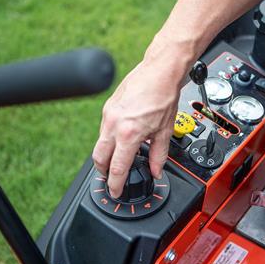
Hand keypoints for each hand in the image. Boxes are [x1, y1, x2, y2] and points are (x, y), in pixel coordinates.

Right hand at [93, 41, 188, 197]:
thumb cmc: (164, 96)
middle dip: (103, 173)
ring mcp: (108, 114)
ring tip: (118, 159)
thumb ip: (158, 155)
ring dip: (106, 155)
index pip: (117, 168)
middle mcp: (114, 125)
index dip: (115, 184)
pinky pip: (103, 129)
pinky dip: (109, 139)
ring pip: (99, 143)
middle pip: (99, 158)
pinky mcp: (108, 107)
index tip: (116, 192)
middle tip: (111, 179)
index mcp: (129, 134)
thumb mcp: (165, 131)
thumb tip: (155, 170)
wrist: (160, 71)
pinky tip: (120, 139)